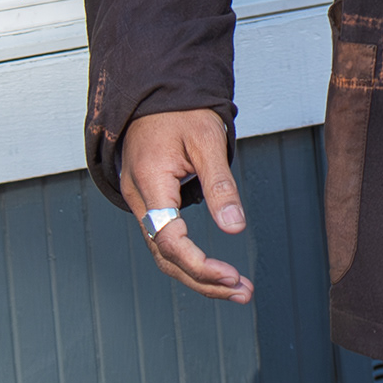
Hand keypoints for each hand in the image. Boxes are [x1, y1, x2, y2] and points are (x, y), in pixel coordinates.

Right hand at [120, 108, 253, 303]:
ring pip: (164, 253)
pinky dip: (190, 258)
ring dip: (199, 275)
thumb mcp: (208, 141)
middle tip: (243, 292)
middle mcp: (139, 197)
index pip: (168, 240)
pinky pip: (165, 239)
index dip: (199, 264)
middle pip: (165, 256)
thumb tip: (235, 228)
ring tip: (237, 287)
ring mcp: (141, 201)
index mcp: (149, 183)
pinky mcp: (151, 201)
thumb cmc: (182, 111)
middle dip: (203, 280)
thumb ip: (221, 186)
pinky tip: (214, 269)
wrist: (157, 90)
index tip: (231, 275)